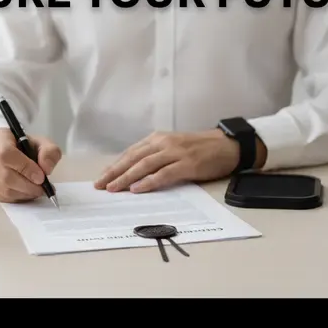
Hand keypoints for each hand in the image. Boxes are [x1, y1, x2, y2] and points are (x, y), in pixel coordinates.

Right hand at [0, 128, 62, 202]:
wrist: (5, 150)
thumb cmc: (23, 146)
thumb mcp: (41, 142)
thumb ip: (49, 152)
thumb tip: (46, 169)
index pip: (6, 154)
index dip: (25, 167)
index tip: (41, 177)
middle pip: (4, 175)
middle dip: (27, 185)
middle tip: (42, 188)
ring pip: (2, 189)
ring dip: (23, 193)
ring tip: (36, 191)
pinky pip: (0, 198)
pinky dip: (16, 198)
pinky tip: (26, 193)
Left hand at [94, 130, 246, 192]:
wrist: (227, 145)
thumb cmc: (200, 149)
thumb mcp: (174, 147)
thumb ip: (156, 156)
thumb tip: (133, 173)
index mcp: (158, 139)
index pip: (131, 153)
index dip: (115, 165)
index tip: (101, 177)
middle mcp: (164, 143)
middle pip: (133, 158)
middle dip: (115, 172)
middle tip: (100, 185)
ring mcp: (176, 153)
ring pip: (145, 165)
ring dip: (127, 177)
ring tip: (113, 188)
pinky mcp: (187, 164)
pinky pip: (164, 174)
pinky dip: (149, 181)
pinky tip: (137, 188)